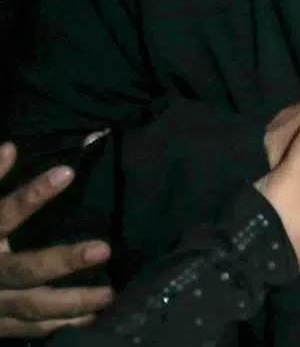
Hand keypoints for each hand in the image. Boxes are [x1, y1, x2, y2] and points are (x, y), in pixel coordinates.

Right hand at [0, 144, 112, 337]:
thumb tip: (9, 148)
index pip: (3, 214)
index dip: (33, 195)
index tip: (67, 172)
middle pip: (23, 269)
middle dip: (62, 261)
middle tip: (104, 248)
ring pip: (32, 306)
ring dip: (73, 302)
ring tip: (112, 292)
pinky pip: (30, 329)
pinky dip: (61, 325)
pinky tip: (94, 318)